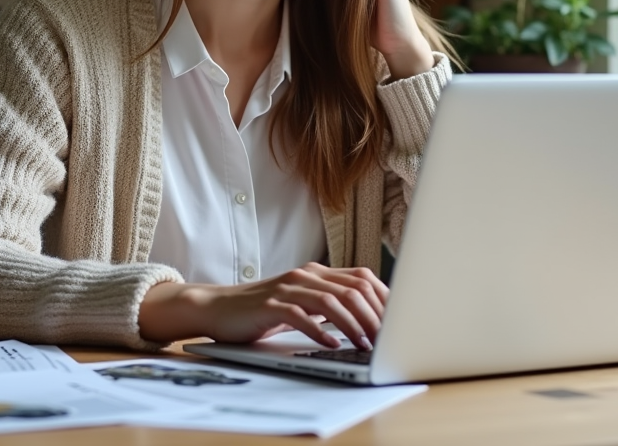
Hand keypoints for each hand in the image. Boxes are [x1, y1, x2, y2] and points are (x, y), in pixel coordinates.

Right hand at [138, 263, 387, 348]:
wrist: (218, 307)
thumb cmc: (263, 310)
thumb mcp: (301, 304)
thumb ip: (329, 305)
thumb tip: (368, 321)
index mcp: (316, 272)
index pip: (361, 278)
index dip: (384, 298)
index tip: (399, 321)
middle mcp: (305, 275)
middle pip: (352, 288)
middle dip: (375, 315)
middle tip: (387, 339)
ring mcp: (287, 288)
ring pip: (331, 301)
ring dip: (353, 325)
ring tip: (366, 345)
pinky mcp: (269, 305)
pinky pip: (300, 316)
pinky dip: (319, 331)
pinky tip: (331, 344)